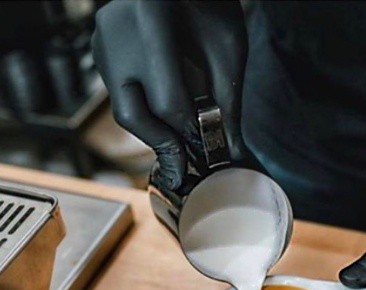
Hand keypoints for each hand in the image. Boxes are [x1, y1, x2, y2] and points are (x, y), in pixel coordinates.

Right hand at [92, 0, 247, 189]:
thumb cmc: (210, 0)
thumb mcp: (228, 46)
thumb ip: (226, 99)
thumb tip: (230, 149)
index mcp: (151, 21)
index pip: (168, 102)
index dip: (189, 135)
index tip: (206, 153)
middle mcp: (118, 32)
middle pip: (133, 114)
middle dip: (162, 143)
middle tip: (183, 162)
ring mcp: (105, 39)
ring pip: (122, 106)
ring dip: (153, 127)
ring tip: (179, 137)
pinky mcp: (102, 46)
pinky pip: (120, 91)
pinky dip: (145, 107)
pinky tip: (166, 111)